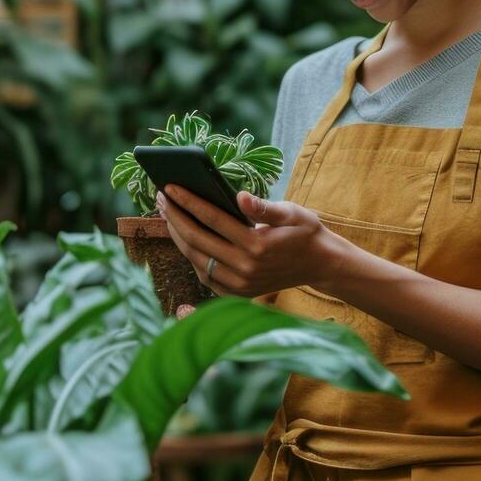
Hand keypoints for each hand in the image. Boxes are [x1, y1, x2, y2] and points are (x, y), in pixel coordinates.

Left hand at [156, 184, 339, 297]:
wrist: (320, 265)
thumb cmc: (304, 232)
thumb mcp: (292, 212)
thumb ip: (265, 206)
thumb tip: (240, 196)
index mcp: (257, 245)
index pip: (212, 219)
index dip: (188, 201)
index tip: (169, 187)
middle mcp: (245, 268)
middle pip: (197, 240)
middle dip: (175, 217)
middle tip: (160, 198)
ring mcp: (240, 284)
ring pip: (196, 259)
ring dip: (178, 236)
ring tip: (167, 215)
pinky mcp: (238, 293)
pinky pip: (205, 274)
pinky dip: (191, 255)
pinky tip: (184, 237)